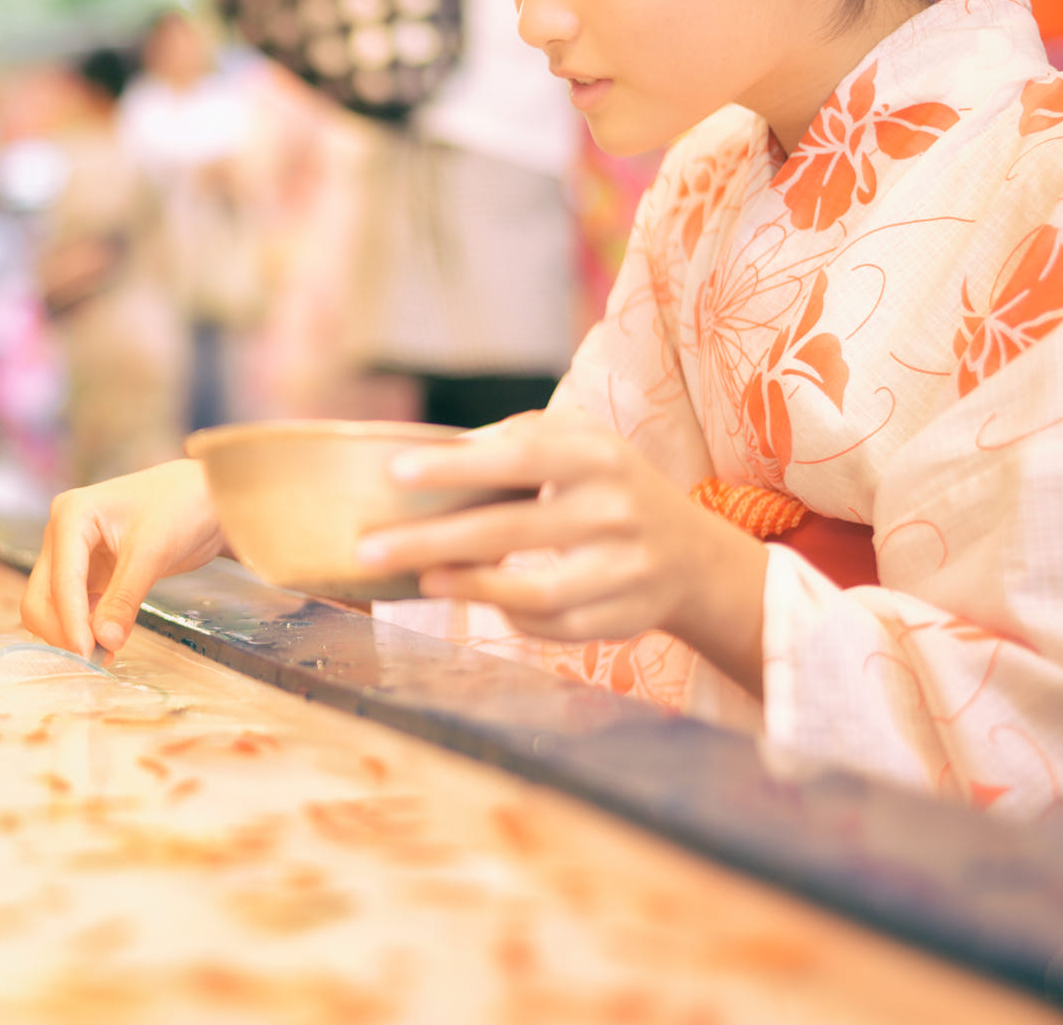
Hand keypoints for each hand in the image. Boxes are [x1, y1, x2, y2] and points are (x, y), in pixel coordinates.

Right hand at [20, 459, 226, 661]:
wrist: (205, 496)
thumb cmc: (181, 506)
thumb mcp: (153, 551)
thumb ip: (125, 597)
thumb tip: (105, 642)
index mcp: (71, 515)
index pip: (61, 580)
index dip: (71, 621)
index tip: (87, 654)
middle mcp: (62, 532)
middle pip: (41, 596)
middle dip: (64, 630)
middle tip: (97, 659)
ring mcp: (72, 552)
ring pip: (51, 605)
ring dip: (71, 632)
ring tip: (106, 654)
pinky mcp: (87, 570)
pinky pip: (73, 607)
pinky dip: (84, 626)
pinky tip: (107, 640)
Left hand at [354, 409, 768, 695]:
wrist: (693, 555)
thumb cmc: (609, 484)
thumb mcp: (580, 442)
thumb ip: (517, 438)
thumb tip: (440, 451)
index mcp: (597, 456)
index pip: (518, 457)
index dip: (457, 466)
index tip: (396, 473)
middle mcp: (613, 511)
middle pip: (508, 530)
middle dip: (431, 540)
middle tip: (369, 547)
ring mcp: (621, 570)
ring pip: (530, 589)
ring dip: (467, 586)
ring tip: (419, 579)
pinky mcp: (620, 618)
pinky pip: (550, 623)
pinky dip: (505, 611)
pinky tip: (469, 595)